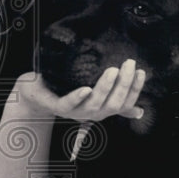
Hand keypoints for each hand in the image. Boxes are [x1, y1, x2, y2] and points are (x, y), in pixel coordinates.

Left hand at [16, 60, 144, 121]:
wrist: (37, 94)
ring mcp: (75, 112)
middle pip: (113, 104)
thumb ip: (115, 100)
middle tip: (129, 63)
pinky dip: (78, 97)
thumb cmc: (67, 90)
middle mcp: (91, 113)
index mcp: (102, 109)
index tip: (141, 71)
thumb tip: (140, 112)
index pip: (125, 102)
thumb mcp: (94, 95)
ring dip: (105, 87)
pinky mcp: (58, 107)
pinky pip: (69, 104)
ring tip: (113, 70)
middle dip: (124, 84)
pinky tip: (86, 88)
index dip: (135, 89)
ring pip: (95, 104)